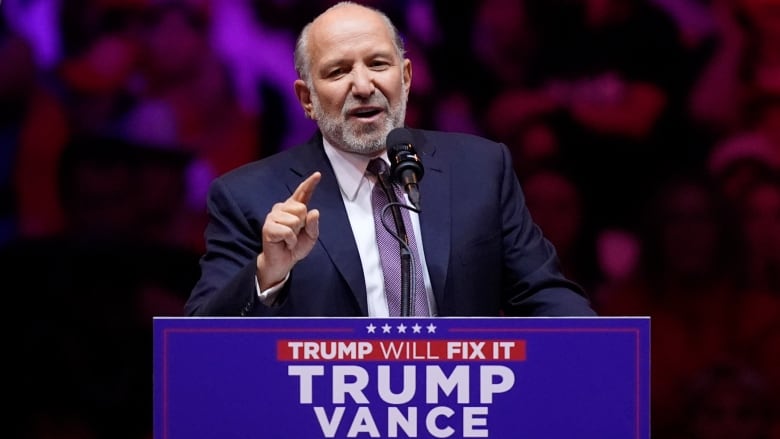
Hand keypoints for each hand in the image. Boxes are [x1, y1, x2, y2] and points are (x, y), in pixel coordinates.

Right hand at [256, 172, 320, 289]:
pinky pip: (287, 231)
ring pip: (295, 220)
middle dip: (302, 224)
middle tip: (295, 233)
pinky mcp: (268, 227)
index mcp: (294, 208)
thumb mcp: (311, 237)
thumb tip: (314, 211)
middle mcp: (282, 208)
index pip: (303, 193)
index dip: (310, 183)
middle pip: (301, 208)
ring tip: (288, 239)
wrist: (282, 262)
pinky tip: (284, 242)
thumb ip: (314, 225)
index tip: (317, 175)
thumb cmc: (295, 247)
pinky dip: (290, 240)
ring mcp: (273, 216)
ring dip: (295, 234)